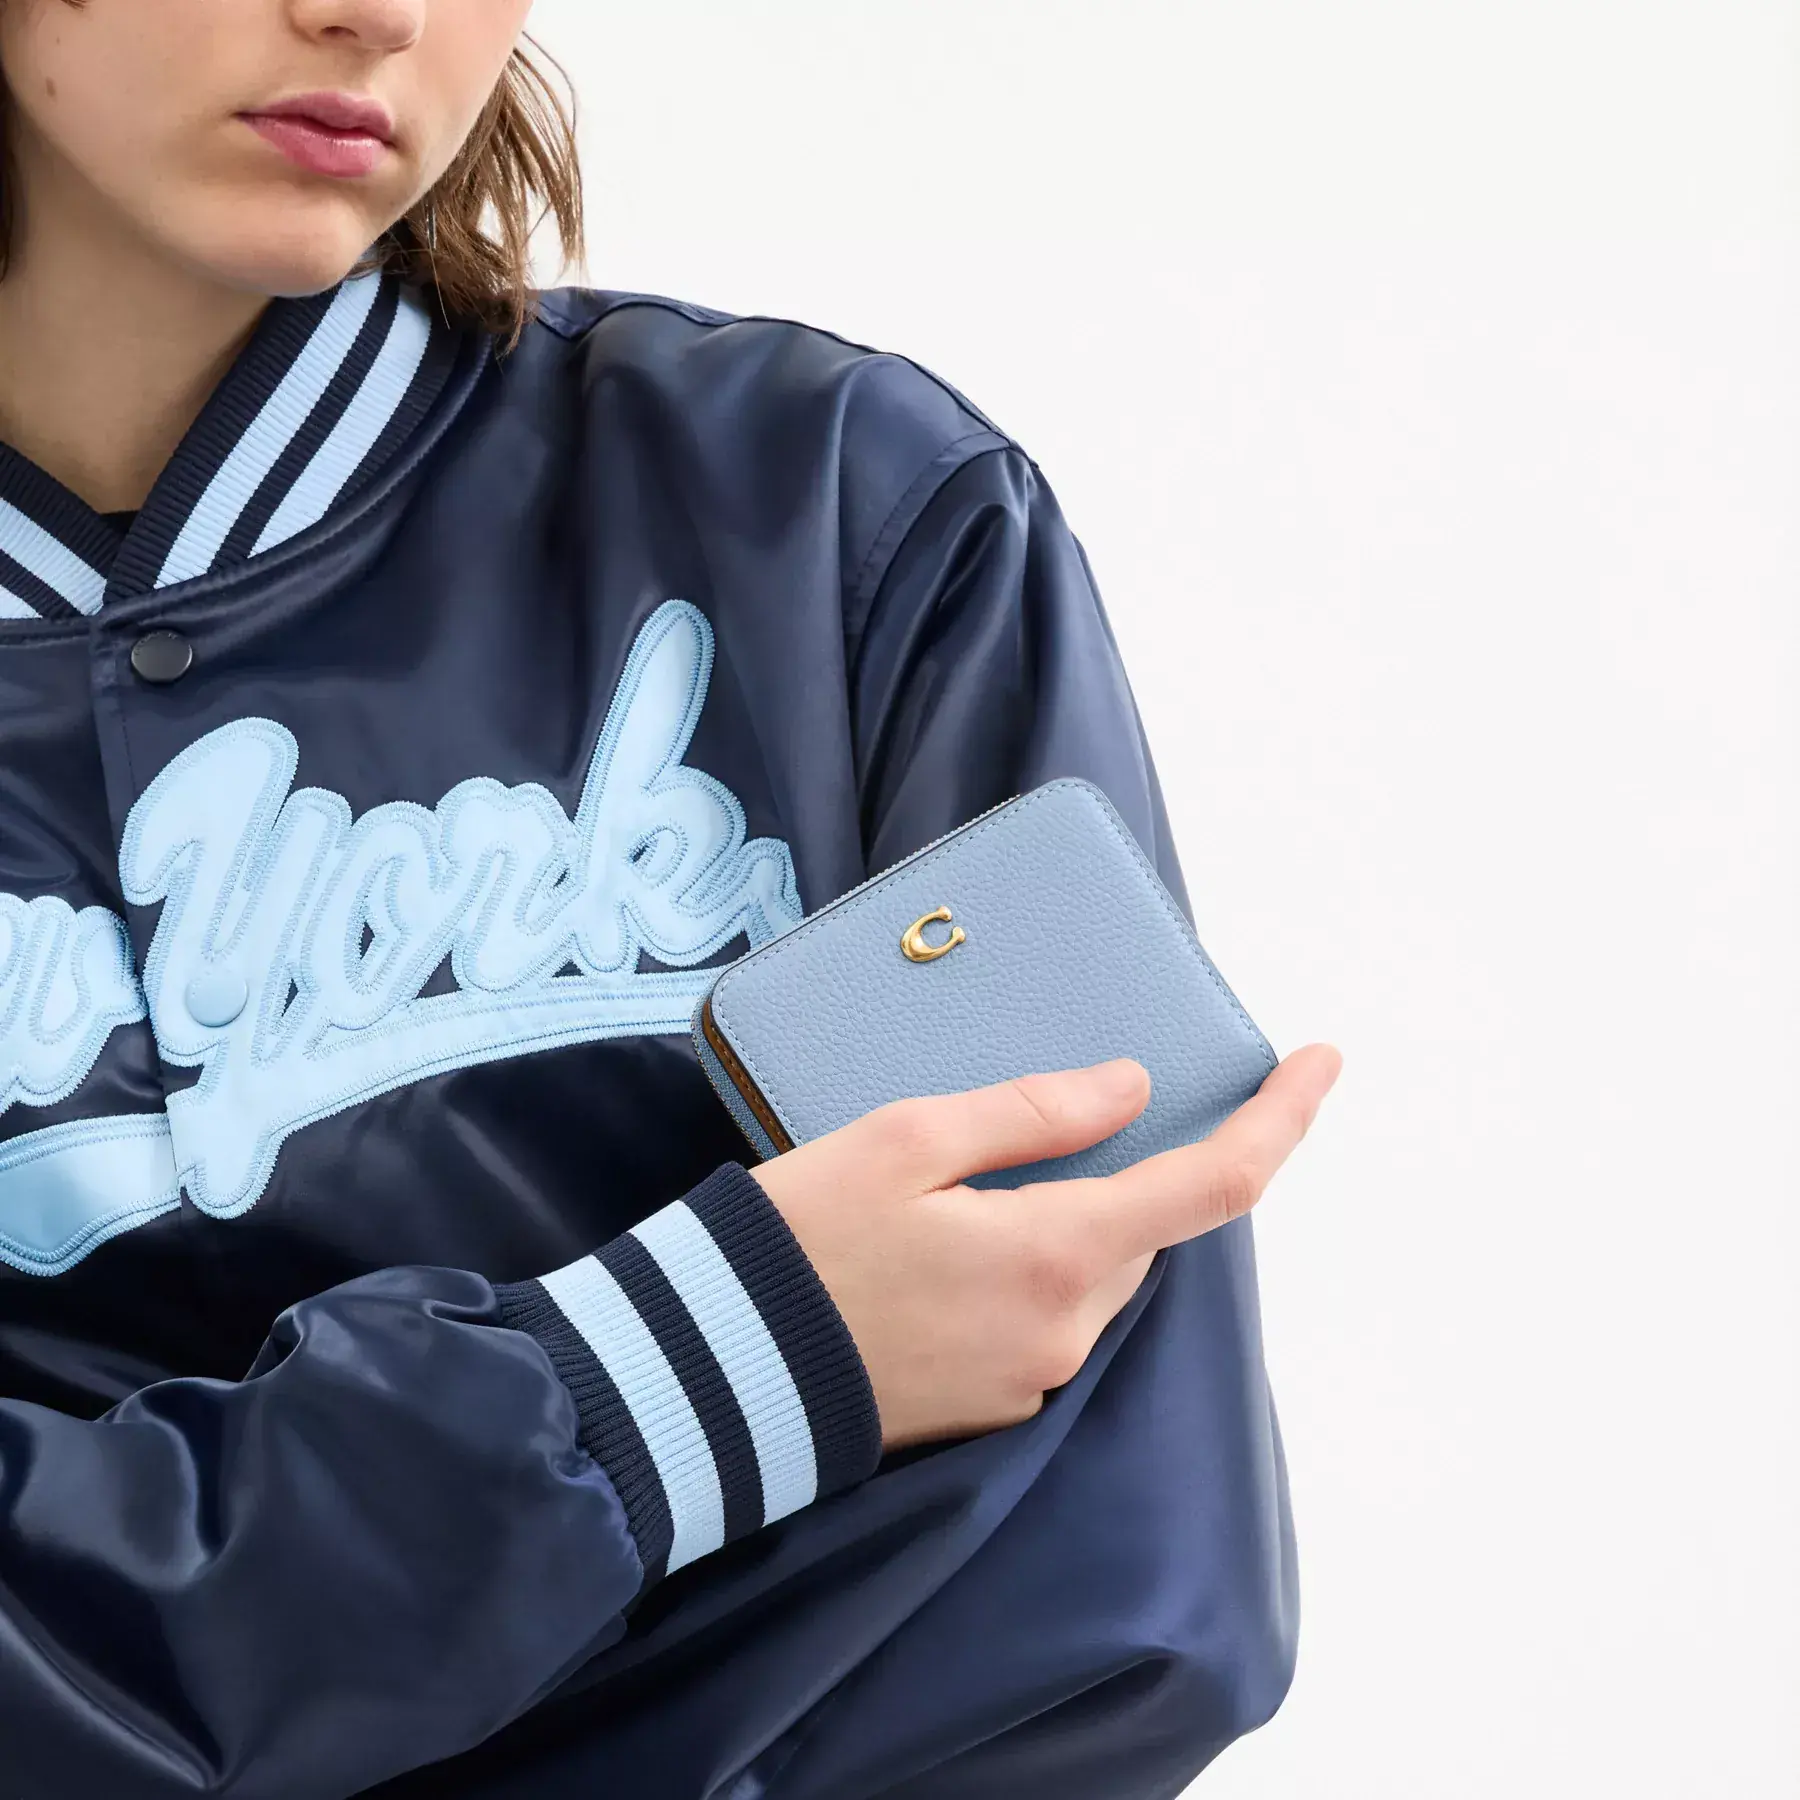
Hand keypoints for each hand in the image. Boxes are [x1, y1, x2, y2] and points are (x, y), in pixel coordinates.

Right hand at [749, 1044, 1341, 1449]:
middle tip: (1043, 1121)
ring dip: (1067, 1218)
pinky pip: (1048, 1315)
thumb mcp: (907, 1140)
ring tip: (962, 1187)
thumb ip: (1033, 1111)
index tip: (1322, 1061)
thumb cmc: (800, 1239)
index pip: (1214, 1186)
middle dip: (1123, 1168)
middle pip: (1143, 1227)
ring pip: (1093, 1271)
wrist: (713, 1371)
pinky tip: (946, 1245)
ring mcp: (1030, 1378)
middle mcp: (1063, 1331)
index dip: (1281, 1120)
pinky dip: (1030, 1265)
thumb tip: (1132, 1089)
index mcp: (1055, 1254)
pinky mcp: (992, 1404)